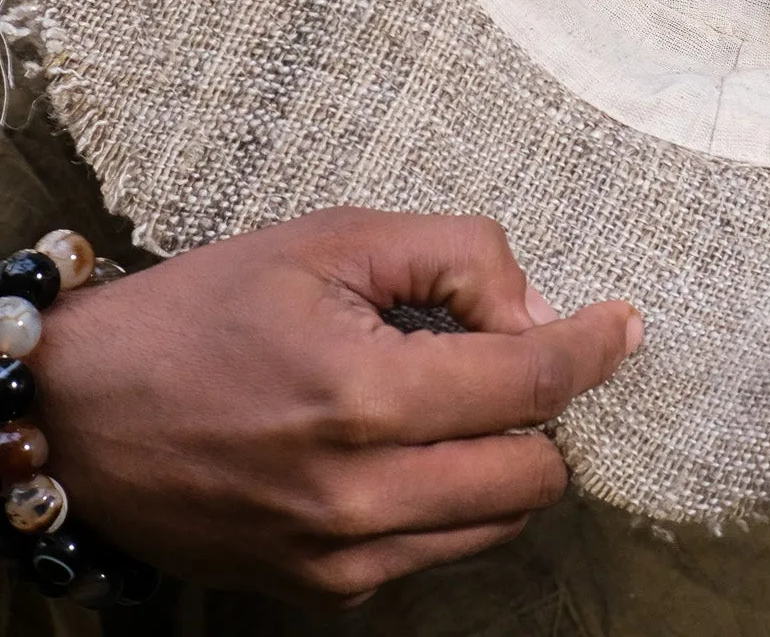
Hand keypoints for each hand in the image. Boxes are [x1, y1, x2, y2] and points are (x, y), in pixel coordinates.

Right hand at [30, 208, 640, 604]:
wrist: (83, 410)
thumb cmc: (208, 308)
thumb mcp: (335, 240)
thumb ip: (458, 259)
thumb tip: (541, 313)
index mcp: (362, 393)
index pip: (528, 383)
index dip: (594, 347)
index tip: (624, 325)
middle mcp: (356, 492)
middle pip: (533, 473)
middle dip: (547, 410)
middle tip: (512, 355)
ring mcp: (338, 555)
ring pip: (495, 524)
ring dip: (506, 459)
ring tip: (456, 397)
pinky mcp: (320, 591)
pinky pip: (435, 550)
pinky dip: (451, 498)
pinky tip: (409, 443)